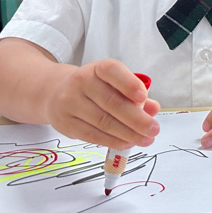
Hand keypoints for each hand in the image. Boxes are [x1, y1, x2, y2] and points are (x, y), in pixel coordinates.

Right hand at [43, 60, 159, 149]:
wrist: (57, 93)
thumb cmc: (95, 88)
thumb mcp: (115, 84)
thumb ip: (136, 94)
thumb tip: (153, 108)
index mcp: (97, 69)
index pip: (111, 71)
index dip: (129, 83)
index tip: (144, 97)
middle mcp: (81, 82)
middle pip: (111, 102)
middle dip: (136, 119)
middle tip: (153, 129)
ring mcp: (70, 103)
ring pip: (103, 122)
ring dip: (128, 134)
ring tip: (145, 139)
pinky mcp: (66, 123)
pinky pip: (93, 136)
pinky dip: (113, 141)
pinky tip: (127, 143)